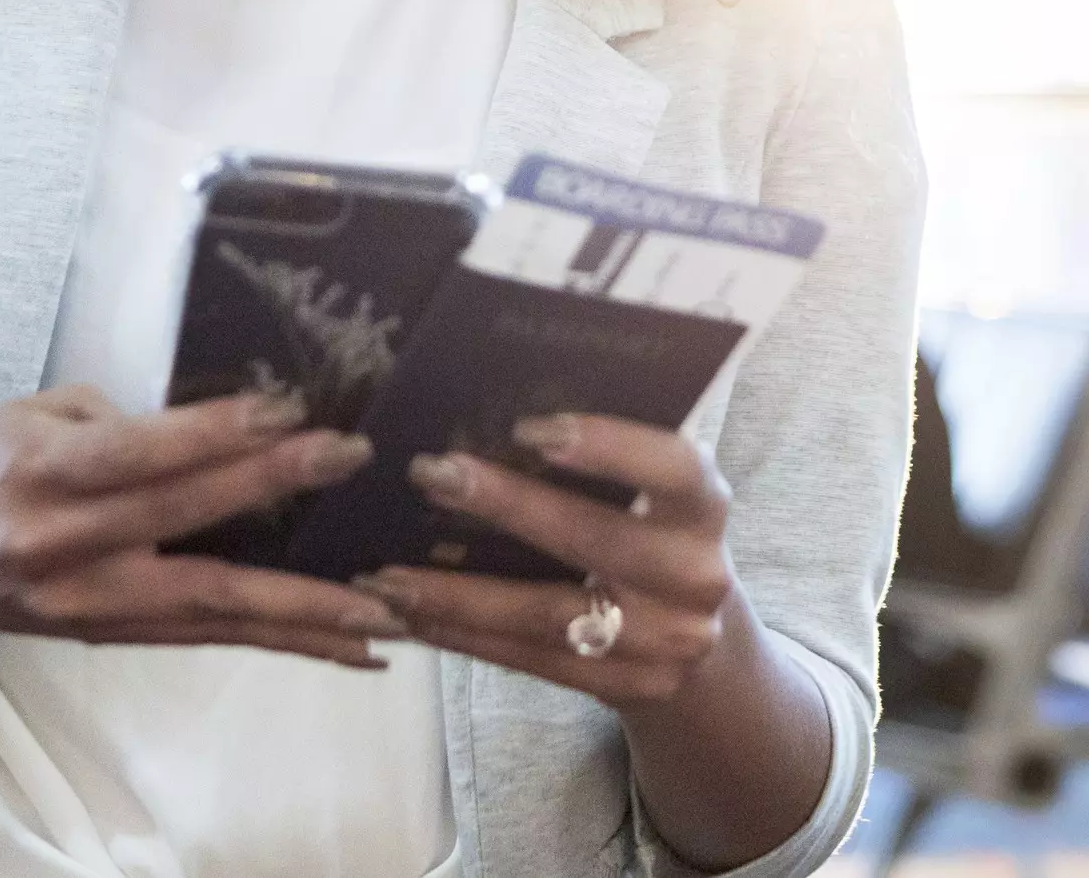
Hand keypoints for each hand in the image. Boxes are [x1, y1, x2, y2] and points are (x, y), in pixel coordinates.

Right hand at [0, 384, 403, 667]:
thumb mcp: (36, 412)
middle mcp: (67, 547)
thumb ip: (119, 418)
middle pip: (183, 519)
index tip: (286, 408)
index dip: (212, 433)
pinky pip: (215, 639)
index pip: (137, 455)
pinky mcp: (119, 636)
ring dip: (303, 605)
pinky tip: (354, 647)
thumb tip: (212, 425)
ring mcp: (96, 604)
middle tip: (350, 457)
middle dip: (271, 486)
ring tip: (383, 603)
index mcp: (42, 474)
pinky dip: (288, 642)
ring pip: (212, 604)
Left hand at [352, 414, 734, 704]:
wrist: (700, 637)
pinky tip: (412, 616)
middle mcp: (695, 575)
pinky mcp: (627, 689)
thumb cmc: (648, 528)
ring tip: (385, 575)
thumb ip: (599, 455)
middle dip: (507, 505)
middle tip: (430, 473)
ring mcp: (665, 643)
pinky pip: (533, 661)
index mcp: (703, 505)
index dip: (609, 446)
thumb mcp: (649, 489)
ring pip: (549, 616)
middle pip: (596, 541)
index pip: (674, 466)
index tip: (530, 428)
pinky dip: (466, 636)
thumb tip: (485, 400)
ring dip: (459, 594)